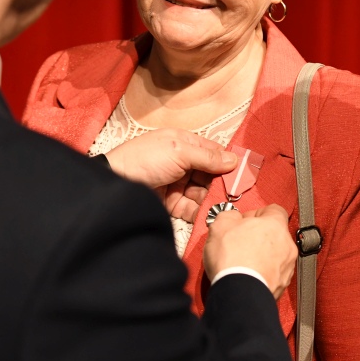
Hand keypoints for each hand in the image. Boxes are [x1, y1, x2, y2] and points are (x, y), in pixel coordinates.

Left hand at [104, 128, 236, 220]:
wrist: (116, 181)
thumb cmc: (146, 159)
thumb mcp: (179, 151)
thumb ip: (207, 157)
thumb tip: (234, 159)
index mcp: (184, 144)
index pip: (213, 152)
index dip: (228, 163)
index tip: (243, 175)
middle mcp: (182, 163)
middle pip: (210, 175)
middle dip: (220, 185)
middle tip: (233, 196)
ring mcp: (176, 183)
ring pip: (202, 193)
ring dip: (211, 200)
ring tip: (221, 209)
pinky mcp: (170, 203)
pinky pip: (190, 208)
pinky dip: (199, 212)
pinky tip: (207, 216)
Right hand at [203, 204, 296, 299]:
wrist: (239, 293)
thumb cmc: (232, 260)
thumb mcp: (221, 224)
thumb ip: (230, 216)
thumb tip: (233, 218)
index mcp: (275, 225)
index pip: (274, 209)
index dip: (256, 213)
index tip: (244, 220)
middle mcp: (286, 245)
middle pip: (275, 233)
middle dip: (258, 236)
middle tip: (240, 241)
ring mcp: (286, 267)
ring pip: (275, 255)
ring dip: (261, 256)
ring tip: (242, 261)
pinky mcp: (282, 285)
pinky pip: (273, 273)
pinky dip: (262, 272)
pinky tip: (247, 274)